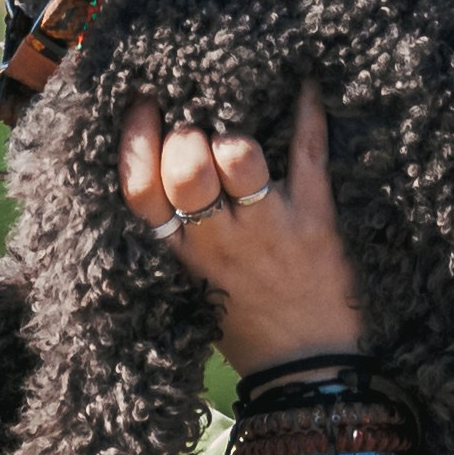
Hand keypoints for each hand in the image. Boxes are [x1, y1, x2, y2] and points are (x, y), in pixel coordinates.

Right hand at [118, 82, 362, 374]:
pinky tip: (306, 83)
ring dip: (236, 133)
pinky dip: (308, 113)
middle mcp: (221, 240)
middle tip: (198, 125)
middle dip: (187, 134)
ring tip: (239, 126)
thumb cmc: (243, 324)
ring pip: (242, 157)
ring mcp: (270, 228)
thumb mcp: (190, 286)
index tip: (143, 105)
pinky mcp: (317, 220)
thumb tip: (157, 162)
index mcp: (183, 255)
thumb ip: (173, 235)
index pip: (141, 191)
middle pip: (186, 168)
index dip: (136, 141)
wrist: (308, 371)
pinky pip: (309, 154)